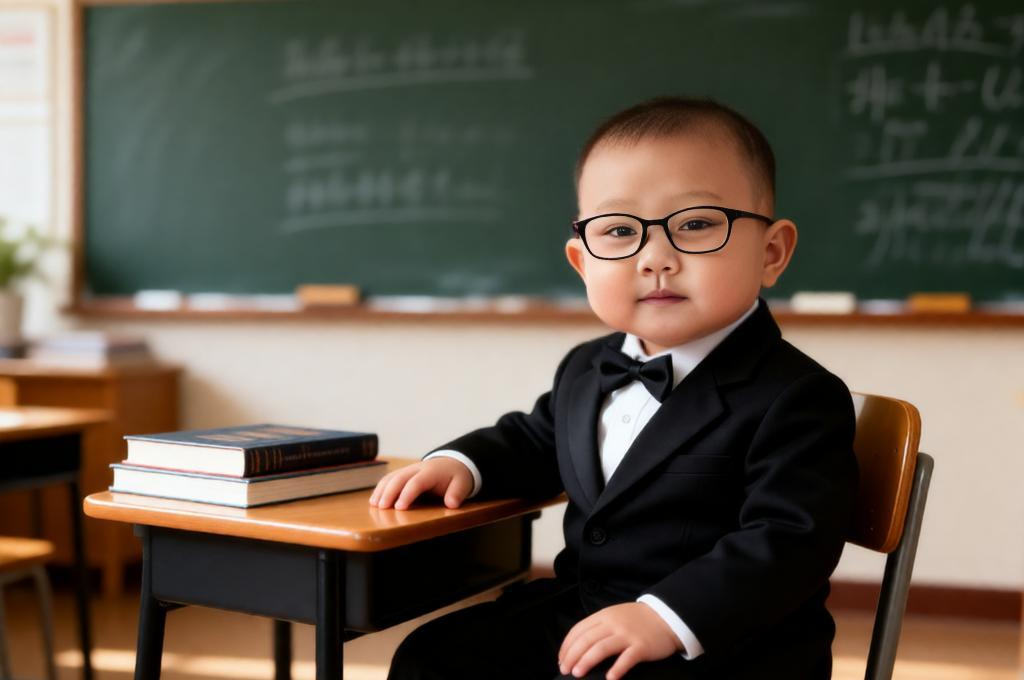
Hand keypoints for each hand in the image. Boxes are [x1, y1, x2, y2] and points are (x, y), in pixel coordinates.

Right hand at [368, 457, 473, 509]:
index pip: (416, 482)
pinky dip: (380, 488)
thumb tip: (451, 504)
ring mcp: (409, 469)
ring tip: (375, 505)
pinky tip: (375, 500)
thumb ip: (457, 493)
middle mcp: (417, 469)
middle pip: (399, 478)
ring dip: (381, 490)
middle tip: (382, 508)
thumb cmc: (457, 476)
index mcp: (431, 472)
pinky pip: (389, 478)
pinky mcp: (403, 473)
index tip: (399, 507)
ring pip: (391, 477)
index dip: (407, 494)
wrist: (453, 463)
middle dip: (389, 492)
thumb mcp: (463, 484)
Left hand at [558, 603, 680, 679]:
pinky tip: (610, 678)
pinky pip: (627, 658)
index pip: (578, 630)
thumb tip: (578, 646)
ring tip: (578, 673)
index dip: (566, 646)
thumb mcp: (614, 616)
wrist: (666, 616)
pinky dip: (617, 668)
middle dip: (572, 656)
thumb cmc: (638, 620)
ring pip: (601, 648)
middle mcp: (613, 624)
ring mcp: (627, 635)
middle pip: (586, 640)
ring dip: (586, 661)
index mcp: (603, 616)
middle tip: (565, 670)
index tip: (561, 660)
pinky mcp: (641, 646)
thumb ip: (598, 627)